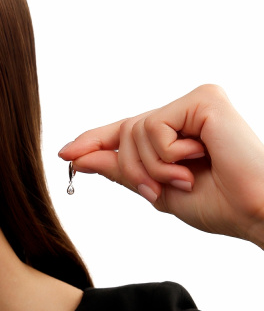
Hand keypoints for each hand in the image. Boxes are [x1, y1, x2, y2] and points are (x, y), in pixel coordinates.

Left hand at [59, 85, 263, 247]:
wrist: (254, 212)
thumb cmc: (215, 204)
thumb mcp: (155, 189)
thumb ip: (119, 170)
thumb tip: (80, 159)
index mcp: (174, 134)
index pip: (125, 132)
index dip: (94, 142)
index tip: (66, 154)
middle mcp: (182, 112)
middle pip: (125, 132)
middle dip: (131, 169)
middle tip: (156, 191)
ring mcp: (192, 103)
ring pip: (136, 131)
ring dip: (152, 168)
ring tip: (184, 177)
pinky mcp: (203, 99)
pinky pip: (155, 127)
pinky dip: (167, 155)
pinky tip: (198, 158)